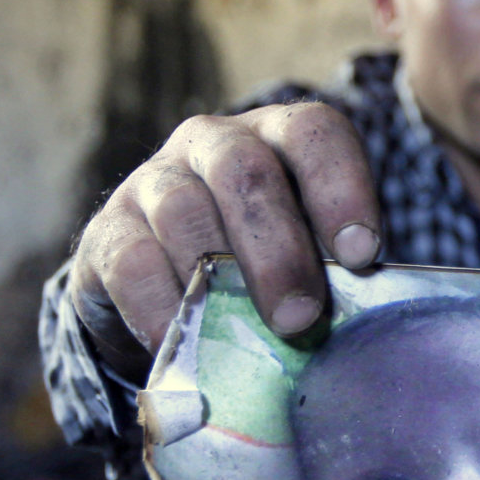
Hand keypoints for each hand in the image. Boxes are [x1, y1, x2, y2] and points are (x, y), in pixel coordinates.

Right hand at [68, 103, 381, 378]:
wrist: (164, 292)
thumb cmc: (258, 271)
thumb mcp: (305, 258)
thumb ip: (334, 275)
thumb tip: (369, 325)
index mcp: (278, 138)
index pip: (313, 134)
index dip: (341, 188)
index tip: (362, 255)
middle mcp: (214, 143)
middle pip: (246, 173)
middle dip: (279, 249)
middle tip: (302, 316)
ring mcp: (154, 181)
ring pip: (184, 210)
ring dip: (220, 278)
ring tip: (246, 337)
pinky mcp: (109, 232)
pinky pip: (132, 262)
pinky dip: (161, 309)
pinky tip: (183, 345)